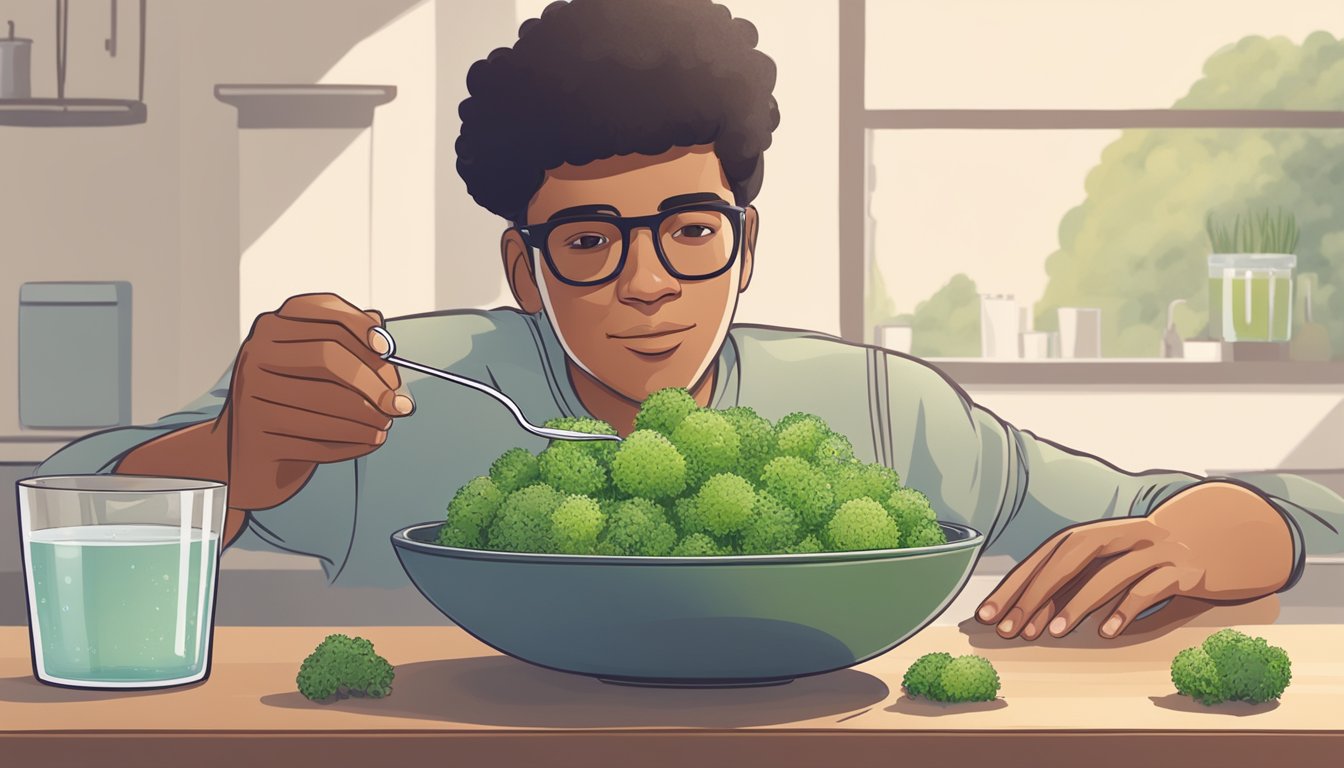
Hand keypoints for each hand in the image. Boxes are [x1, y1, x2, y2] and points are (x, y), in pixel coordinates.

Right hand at [217, 293, 412, 511]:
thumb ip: (348, 345)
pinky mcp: (255, 433)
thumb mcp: (315, 369)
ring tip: (387, 425)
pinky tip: (370, 441)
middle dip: (373, 383)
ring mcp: (250, 393)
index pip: (324, 313)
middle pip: (327, 356)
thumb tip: (382, 331)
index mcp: (273, 327)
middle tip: (401, 406)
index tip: (389, 350)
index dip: (360, 328)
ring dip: (367, 418)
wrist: (247, 455)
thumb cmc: (293, 403)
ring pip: (325, 401)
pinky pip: (316, 437)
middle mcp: (256, 353)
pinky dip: (352, 442)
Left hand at [975, 481, 1293, 639]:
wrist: (1218, 542)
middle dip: (1038, 591)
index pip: (1047, 553)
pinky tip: (1107, 631)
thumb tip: (1023, 617)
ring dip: (1079, 602)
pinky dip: (1127, 609)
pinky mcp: (1184, 570)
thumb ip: (1074, 583)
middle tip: (1014, 629)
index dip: (1016, 581)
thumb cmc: (1148, 562)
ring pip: (1111, 571)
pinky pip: (1152, 588)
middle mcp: (1123, 533)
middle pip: (1073, 554)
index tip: (988, 614)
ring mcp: (1155, 549)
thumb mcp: (1110, 566)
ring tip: (1054, 633)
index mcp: (1099, 531)